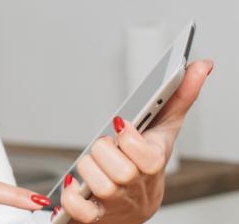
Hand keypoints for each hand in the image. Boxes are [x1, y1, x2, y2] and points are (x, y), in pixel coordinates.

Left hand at [60, 59, 213, 223]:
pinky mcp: (96, 217)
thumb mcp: (164, 129)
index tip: (120, 124)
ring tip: (93, 165)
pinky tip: (74, 186)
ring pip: (98, 185)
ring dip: (87, 170)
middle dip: (104, 150)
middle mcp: (137, 186)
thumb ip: (180, 97)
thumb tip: (203, 66)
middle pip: (119, 169)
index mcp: (153, 163)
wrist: (134, 207)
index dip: (130, 140)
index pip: (147, 156)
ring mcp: (118, 202)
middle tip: (104, 146)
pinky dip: (73, 199)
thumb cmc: (146, 163)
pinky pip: (81, 211)